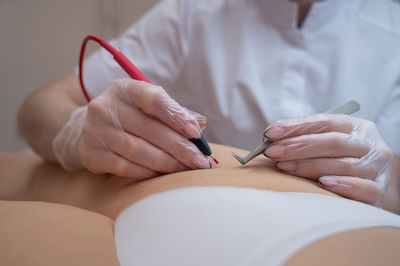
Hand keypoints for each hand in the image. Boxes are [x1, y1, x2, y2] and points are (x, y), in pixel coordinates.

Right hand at [53, 78, 209, 178]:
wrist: (87, 130)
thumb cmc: (129, 117)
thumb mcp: (148, 106)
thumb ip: (174, 112)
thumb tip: (200, 123)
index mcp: (124, 89)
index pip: (154, 99)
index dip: (176, 116)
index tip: (196, 133)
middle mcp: (105, 106)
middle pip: (149, 128)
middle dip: (179, 147)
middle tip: (200, 161)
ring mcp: (94, 131)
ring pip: (137, 150)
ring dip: (166, 163)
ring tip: (186, 169)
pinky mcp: (91, 154)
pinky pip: (124, 167)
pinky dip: (147, 172)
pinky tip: (163, 174)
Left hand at [263, 114, 392, 204]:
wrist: (366, 186)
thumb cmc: (336, 161)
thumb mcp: (324, 144)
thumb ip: (303, 139)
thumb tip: (269, 140)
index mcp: (356, 126)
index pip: (325, 122)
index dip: (296, 127)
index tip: (270, 133)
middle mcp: (370, 144)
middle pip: (333, 142)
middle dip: (298, 146)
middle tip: (272, 152)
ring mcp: (377, 168)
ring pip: (344, 165)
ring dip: (310, 166)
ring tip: (284, 167)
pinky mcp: (379, 191)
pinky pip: (364, 188)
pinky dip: (343, 185)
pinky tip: (322, 183)